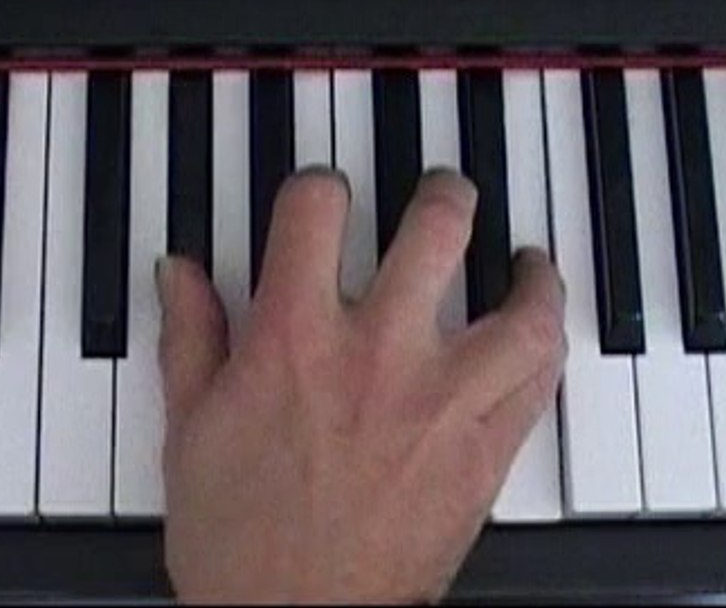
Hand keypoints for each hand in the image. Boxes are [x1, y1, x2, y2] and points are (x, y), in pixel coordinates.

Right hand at [157, 168, 565, 604]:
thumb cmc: (241, 541)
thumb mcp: (190, 428)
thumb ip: (190, 337)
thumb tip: (179, 274)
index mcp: (294, 338)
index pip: (317, 207)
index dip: (318, 185)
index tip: (321, 195)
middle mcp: (376, 355)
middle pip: (437, 229)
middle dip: (444, 196)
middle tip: (443, 195)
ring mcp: (440, 403)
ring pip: (519, 310)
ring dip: (530, 275)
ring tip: (524, 261)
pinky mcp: (481, 455)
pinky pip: (539, 384)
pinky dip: (547, 349)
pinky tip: (536, 338)